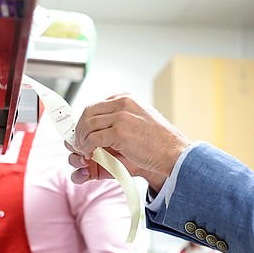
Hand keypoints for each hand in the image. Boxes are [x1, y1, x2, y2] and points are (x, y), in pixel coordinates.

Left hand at [69, 94, 189, 190]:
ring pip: (88, 124)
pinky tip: (90, 154)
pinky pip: (93, 138)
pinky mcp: (119, 131)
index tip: (85, 133)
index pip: (97, 105)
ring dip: (82, 139)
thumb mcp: (140, 121)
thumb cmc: (159, 142)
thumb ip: (121, 119)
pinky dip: (87, 147)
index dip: (87, 120)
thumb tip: (102, 127)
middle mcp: (122, 103)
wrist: (173, 152)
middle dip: (80, 129)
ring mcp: (121, 116)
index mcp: (127, 98)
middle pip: (88, 112)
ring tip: (84, 150)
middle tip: (79, 143)